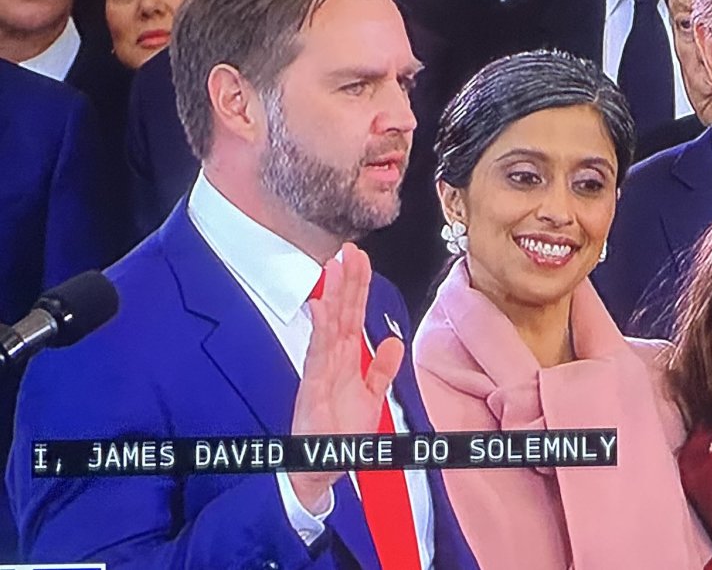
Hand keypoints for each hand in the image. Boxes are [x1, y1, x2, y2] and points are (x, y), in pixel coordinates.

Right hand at [288, 244, 403, 512]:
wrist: (325, 464)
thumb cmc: (342, 432)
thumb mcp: (372, 396)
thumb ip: (382, 369)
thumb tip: (393, 342)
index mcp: (347, 358)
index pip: (354, 314)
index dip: (359, 287)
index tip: (362, 259)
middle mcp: (332, 358)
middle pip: (341, 312)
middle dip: (347, 280)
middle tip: (350, 249)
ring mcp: (321, 369)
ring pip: (329, 324)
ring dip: (333, 295)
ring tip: (336, 266)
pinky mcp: (313, 385)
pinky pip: (317, 352)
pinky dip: (319, 329)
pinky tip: (321, 306)